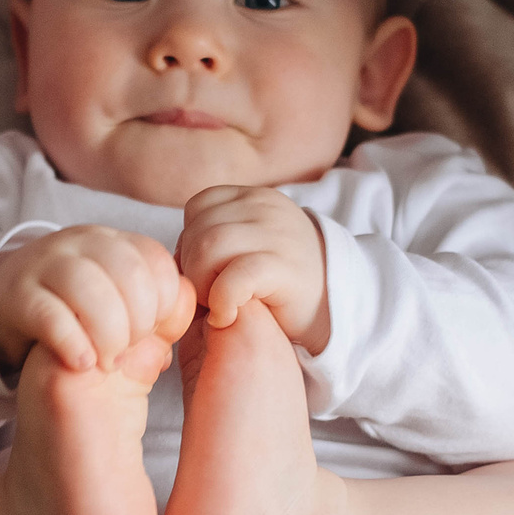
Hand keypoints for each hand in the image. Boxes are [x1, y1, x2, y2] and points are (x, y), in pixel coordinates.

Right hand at [0, 226, 196, 377]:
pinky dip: (72, 342)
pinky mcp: (17, 295)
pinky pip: (49, 315)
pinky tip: (83, 364)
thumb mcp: (120, 298)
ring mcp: (46, 265)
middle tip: (131, 349)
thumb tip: (191, 317)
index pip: (156, 261)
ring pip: (87, 288)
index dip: (166, 303)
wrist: (9, 295)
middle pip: (128, 273)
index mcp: (115, 240)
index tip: (157, 332)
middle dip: (139, 321)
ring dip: (107, 332)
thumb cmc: (80, 306)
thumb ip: (158, 308)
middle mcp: (81, 242)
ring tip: (108, 361)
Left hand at [176, 186, 329, 352]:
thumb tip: (174, 259)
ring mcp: (278, 235)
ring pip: (210, 247)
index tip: (205, 273)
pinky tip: (227, 316)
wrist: (339, 308)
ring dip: (202, 284)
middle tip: (208, 297)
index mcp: (254, 198)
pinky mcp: (285, 268)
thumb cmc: (283, 285)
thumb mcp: (251, 247)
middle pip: (200, 229)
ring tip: (217, 305)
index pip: (198, 206)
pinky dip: (221, 300)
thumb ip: (216, 242)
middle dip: (193, 269)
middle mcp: (266, 208)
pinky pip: (234, 277)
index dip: (190, 242)